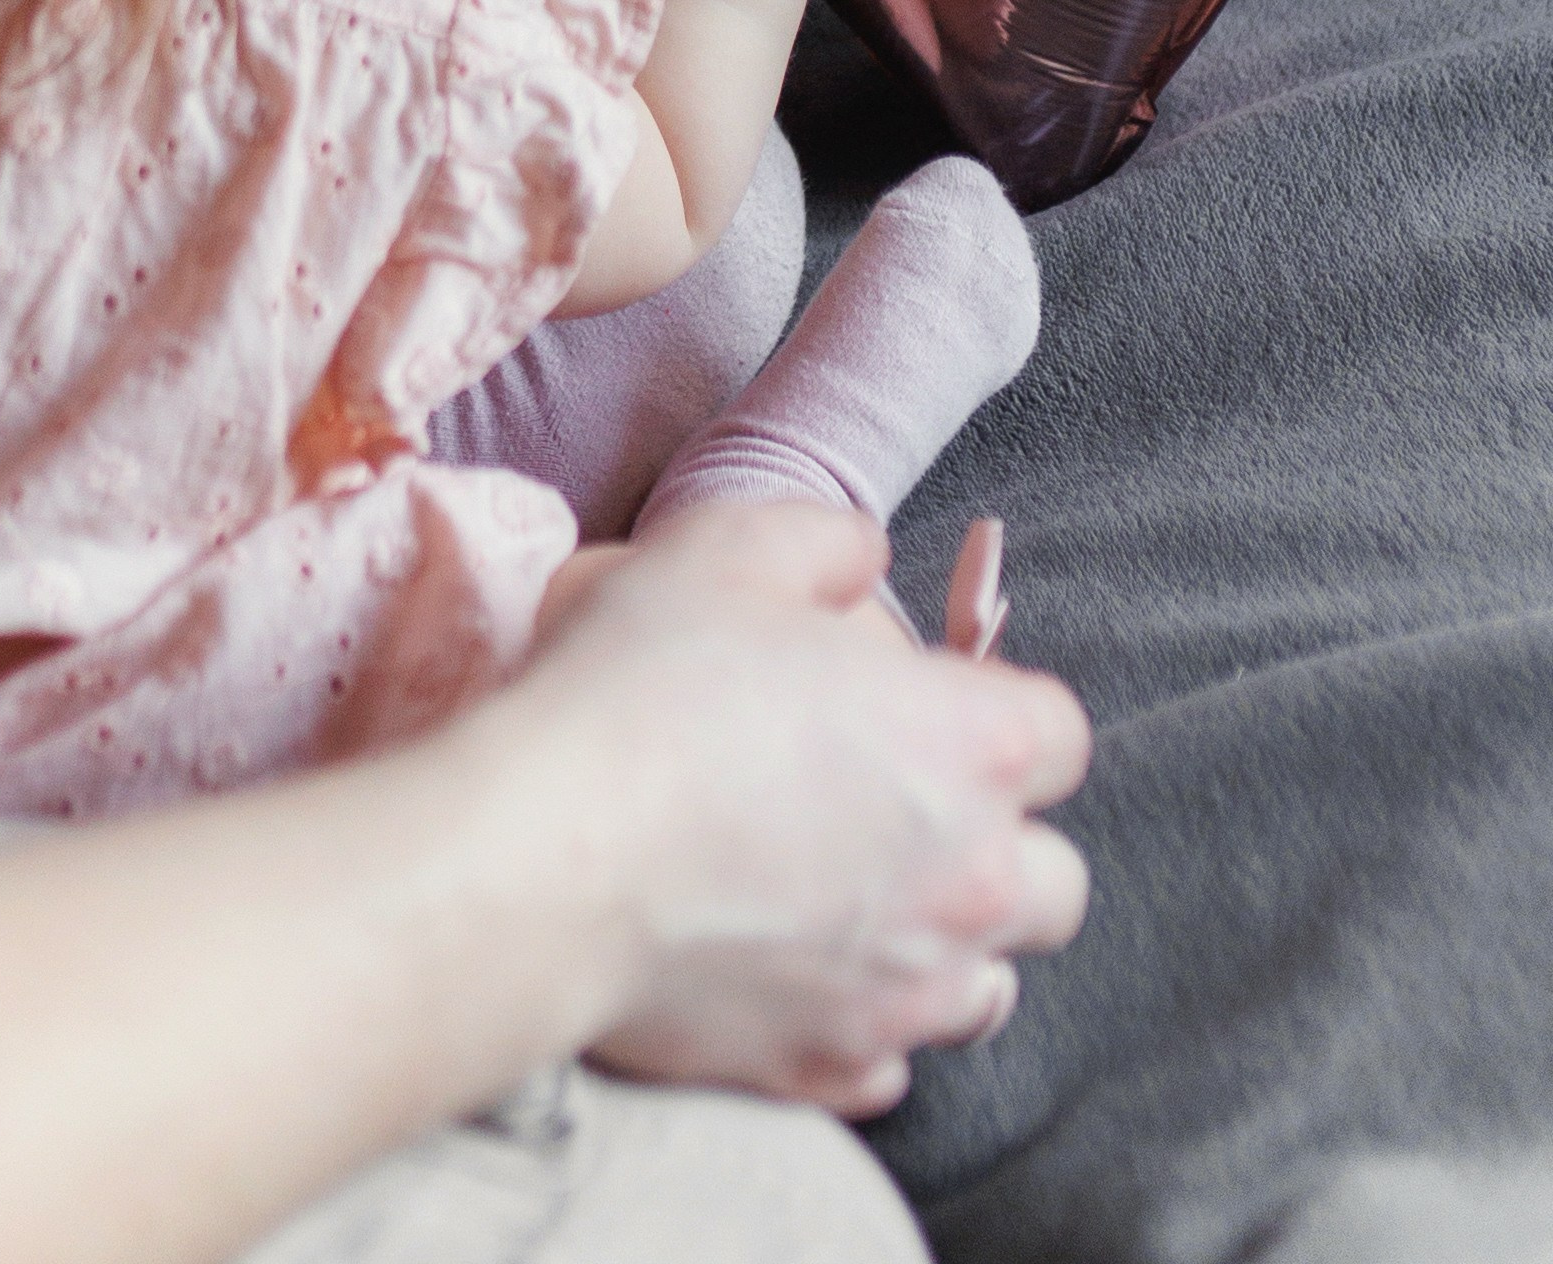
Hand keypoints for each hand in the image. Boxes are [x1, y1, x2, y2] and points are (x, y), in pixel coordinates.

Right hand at [511, 501, 1088, 1109]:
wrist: (547, 858)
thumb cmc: (644, 686)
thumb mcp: (733, 545)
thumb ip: (829, 541)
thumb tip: (864, 557)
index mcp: (971, 744)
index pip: (1060, 734)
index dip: (1001, 710)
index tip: (932, 704)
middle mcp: (972, 879)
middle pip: (1058, 879)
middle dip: (1002, 844)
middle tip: (904, 810)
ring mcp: (907, 991)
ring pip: (991, 986)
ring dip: (949, 946)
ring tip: (858, 904)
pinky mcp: (829, 1067)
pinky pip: (889, 1062)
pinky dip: (860, 1025)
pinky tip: (795, 978)